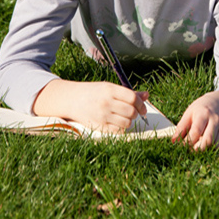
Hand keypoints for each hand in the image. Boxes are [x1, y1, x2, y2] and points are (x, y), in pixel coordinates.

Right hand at [32, 79, 148, 133]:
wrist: (72, 99)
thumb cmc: (94, 92)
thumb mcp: (109, 87)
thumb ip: (128, 93)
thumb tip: (147, 94)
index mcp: (109, 89)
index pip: (132, 98)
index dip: (141, 104)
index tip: (142, 108)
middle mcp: (106, 102)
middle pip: (131, 111)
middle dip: (136, 113)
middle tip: (134, 113)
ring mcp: (101, 115)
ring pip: (126, 123)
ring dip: (129, 121)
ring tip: (125, 117)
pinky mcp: (98, 126)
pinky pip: (117, 131)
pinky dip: (122, 128)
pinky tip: (118, 123)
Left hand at [172, 90, 218, 150]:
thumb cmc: (201, 109)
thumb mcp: (189, 113)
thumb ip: (181, 127)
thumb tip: (174, 142)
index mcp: (203, 114)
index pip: (196, 132)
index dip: (188, 142)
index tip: (183, 147)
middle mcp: (216, 120)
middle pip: (208, 140)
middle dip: (198, 150)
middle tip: (192, 151)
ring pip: (217, 145)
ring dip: (208, 150)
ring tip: (201, 149)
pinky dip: (218, 150)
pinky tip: (211, 148)